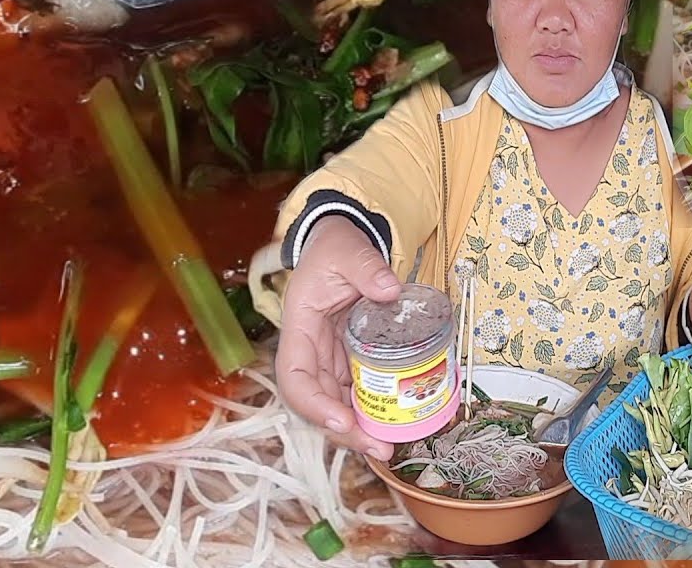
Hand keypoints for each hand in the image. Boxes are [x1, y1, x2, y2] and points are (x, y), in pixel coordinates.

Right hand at [274, 215, 400, 461]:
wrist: (341, 244)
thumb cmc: (336, 248)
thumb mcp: (348, 250)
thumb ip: (367, 267)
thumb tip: (390, 290)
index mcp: (300, 327)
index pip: (295, 377)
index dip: (313, 404)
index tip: (342, 419)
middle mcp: (311, 351)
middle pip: (317, 401)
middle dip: (344, 430)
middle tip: (381, 447)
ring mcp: (330, 359)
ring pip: (337, 403)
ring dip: (360, 428)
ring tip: (390, 445)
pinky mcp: (349, 361)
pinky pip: (357, 392)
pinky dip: (372, 410)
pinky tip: (396, 423)